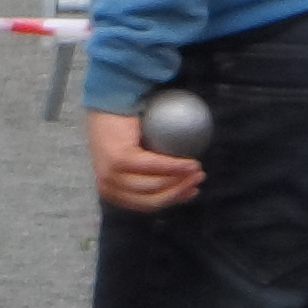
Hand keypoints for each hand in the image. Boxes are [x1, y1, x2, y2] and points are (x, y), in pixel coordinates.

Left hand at [87, 109, 203, 213]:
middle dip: (179, 192)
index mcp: (112, 192)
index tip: (192, 191)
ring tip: (197, 170)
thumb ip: (149, 173)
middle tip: (198, 179)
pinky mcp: (119, 159)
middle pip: (152, 200)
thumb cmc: (126, 129)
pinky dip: (175, 166)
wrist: (110, 103)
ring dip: (180, 180)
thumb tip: (179, 185)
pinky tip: (191, 163)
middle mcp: (108, 187)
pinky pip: (154, 166)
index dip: (172, 200)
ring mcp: (111, 174)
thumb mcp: (135, 157)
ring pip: (154, 186)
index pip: (147, 204)